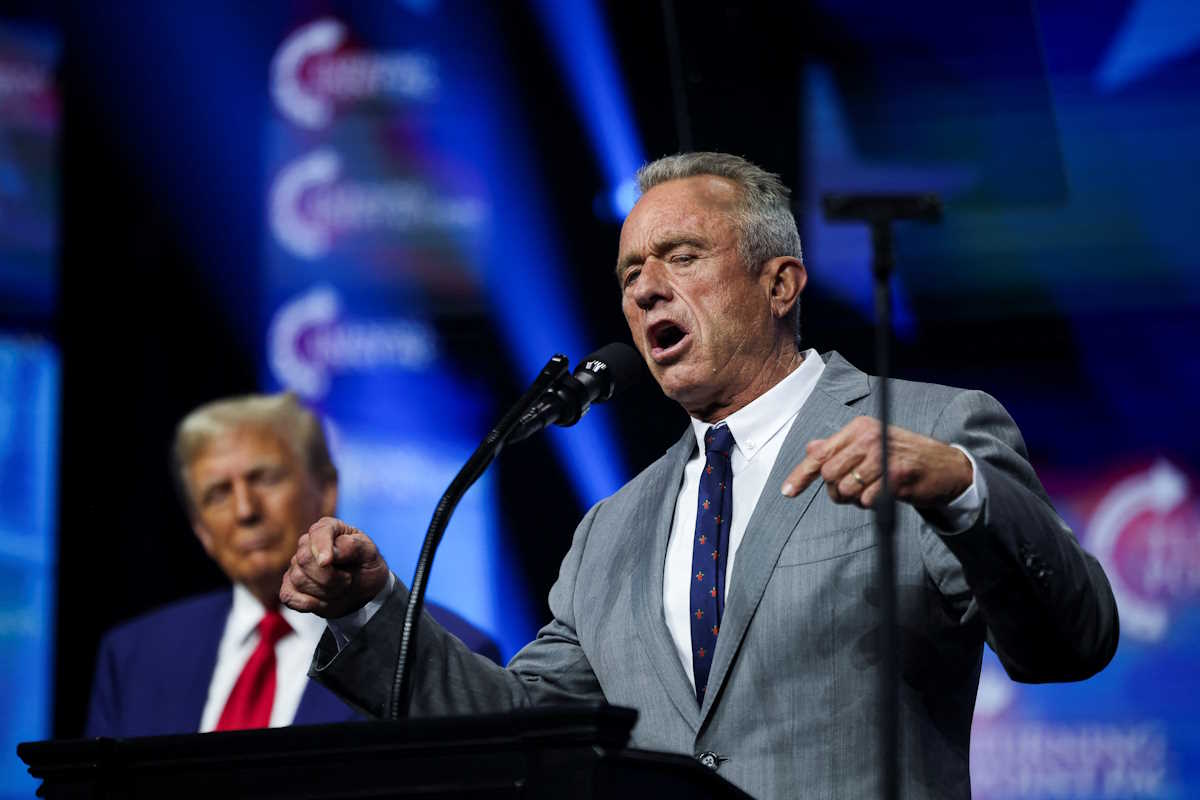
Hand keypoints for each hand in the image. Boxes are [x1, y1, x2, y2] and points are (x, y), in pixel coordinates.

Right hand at [280, 517, 390, 618]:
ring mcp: (296, 566)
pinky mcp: (290, 587)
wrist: (364, 590)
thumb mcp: (369, 552)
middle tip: (348, 580)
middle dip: (330, 576)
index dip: (321, 547)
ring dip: (325, 591)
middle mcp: (307, 544)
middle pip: (305, 559)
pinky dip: (307, 603)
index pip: (318, 533)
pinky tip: (322, 602)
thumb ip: (352, 546)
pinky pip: (288, 597)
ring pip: (299, 579)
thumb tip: (331, 553)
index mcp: (327, 528)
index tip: (327, 562)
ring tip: (340, 588)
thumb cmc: (366, 565)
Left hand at [780, 416, 972, 508]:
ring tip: (872, 491)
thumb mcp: (870, 444)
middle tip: (853, 491)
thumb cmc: (903, 457)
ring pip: (845, 489)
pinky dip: (871, 504)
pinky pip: (866, 500)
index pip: (820, 453)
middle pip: (829, 474)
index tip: (787, 492)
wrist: (946, 467)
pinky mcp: (897, 476)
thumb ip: (840, 448)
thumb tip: (811, 448)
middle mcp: (869, 437)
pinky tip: (885, 495)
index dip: (801, 475)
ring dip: (854, 499)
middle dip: (836, 490)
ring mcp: (883, 455)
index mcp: (859, 428)